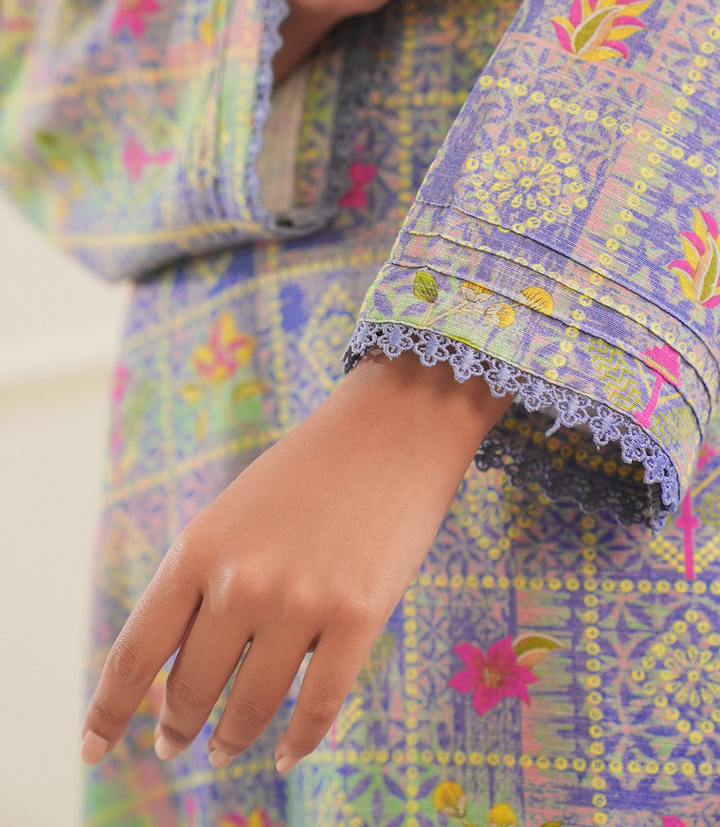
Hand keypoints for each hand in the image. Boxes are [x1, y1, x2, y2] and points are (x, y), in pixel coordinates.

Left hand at [80, 353, 511, 771]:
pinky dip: (301, 740)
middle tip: (176, 743)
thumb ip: (203, 583)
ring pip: (253, 706)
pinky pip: (320, 705)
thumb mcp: (232, 515)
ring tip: (227, 749)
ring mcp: (302, 603)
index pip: (137, 654)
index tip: (95, 748)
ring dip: (234, 739)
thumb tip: (183, 671)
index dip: (109, 712)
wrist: (393, 425)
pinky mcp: (361, 616)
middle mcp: (241, 582)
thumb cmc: (309, 469)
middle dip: (178, 727)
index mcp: (198, 548)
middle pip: (191, 690)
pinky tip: (288, 753)